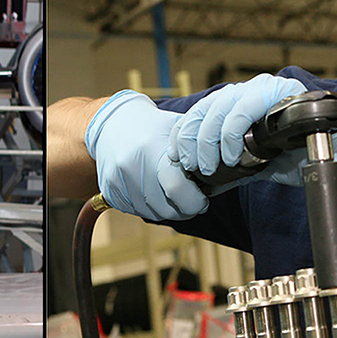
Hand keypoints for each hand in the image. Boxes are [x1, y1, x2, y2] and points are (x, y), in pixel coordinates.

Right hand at [84, 91, 207, 220]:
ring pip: (153, 214)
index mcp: (152, 148)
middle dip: (184, 208)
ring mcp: (118, 180)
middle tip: (190, 197)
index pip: (179, 191)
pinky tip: (151, 188)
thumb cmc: (152, 126)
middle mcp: (131, 166)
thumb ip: (198, 146)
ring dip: (167, 208)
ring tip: (169, 189)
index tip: (202, 198)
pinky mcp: (109, 191)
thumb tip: (227, 167)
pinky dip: (148, 205)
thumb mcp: (177, 127)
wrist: (111, 123)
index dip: (196, 200)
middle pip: (167, 209)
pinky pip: (137, 211)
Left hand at [169, 75, 336, 201]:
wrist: (328, 164)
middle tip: (192, 164)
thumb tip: (196, 167)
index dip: (187, 129)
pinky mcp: (278, 90)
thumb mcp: (250, 158)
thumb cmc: (291, 160)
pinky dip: (231, 133)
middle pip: (210, 106)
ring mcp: (265, 86)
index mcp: (243, 99)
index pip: (205, 107)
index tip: (178, 152)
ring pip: (222, 106)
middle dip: (194, 138)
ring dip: (210, 139)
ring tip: (209, 164)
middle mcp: (252, 88)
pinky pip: (244, 108)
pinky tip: (230, 154)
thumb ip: (227, 155)